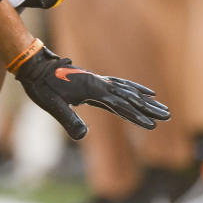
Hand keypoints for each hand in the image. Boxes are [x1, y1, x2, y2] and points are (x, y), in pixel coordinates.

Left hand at [14, 45, 170, 139]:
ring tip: (162, 107)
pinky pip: (119, 85)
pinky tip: (142, 92)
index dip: (135, 116)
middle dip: (148, 108)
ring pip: (126, 90)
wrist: (33, 65)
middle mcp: (98, 83)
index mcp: (92, 89)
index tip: (152, 126)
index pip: (119, 105)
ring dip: (144, 99)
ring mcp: (97, 81)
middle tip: (168, 116)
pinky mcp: (94, 82)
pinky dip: (133, 88)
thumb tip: (82, 137)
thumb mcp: (52, 105)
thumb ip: (68, 120)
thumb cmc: (41, 85)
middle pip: (128, 96)